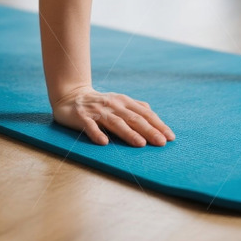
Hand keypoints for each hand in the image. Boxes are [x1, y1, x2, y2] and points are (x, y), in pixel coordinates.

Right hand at [52, 86, 175, 146]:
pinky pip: (90, 127)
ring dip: (128, 133)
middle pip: (133, 118)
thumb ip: (135, 107)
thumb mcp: (119, 101)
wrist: (70, 96)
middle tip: (161, 143)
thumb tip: (153, 115)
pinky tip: (104, 142)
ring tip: (140, 144)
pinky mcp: (82, 118)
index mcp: (124, 102)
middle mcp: (113, 105)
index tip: (170, 137)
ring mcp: (97, 111)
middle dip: (149, 130)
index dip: (158, 125)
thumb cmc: (100, 103)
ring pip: (115, 123)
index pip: (144, 114)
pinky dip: (97, 134)